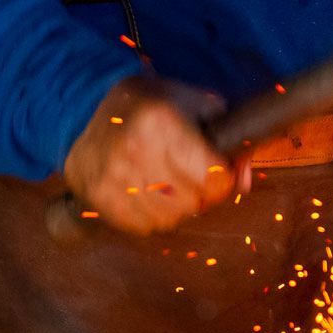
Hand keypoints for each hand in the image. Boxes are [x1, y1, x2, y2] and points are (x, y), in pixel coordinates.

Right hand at [63, 76, 235, 234]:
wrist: (88, 111)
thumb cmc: (151, 106)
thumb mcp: (195, 105)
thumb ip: (229, 139)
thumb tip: (245, 182)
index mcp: (161, 122)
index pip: (213, 177)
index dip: (223, 179)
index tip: (217, 170)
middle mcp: (135, 150)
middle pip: (194, 202)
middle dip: (200, 194)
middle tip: (189, 176)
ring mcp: (114, 176)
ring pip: (170, 220)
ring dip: (176, 208)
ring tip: (167, 183)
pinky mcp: (101, 197)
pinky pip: (144, 227)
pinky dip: (152, 216)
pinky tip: (146, 193)